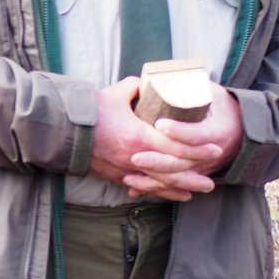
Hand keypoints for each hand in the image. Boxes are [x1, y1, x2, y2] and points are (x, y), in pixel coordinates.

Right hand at [90, 77, 225, 201]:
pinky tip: (175, 195)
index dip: (198, 149)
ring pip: (160, 184)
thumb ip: (137, 87)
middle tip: (213, 179)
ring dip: (182, 188)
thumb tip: (149, 83)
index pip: (176, 146)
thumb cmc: (90, 113)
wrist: (63, 132)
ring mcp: (126, 169)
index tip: (215, 149)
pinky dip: (161, 193)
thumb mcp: (116, 93)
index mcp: (139, 136)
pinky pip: (144, 188)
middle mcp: (136, 157)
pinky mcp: (117, 176)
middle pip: (173, 171)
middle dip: (195, 176)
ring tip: (200, 190)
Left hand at [133, 85, 243, 198]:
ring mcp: (203, 167)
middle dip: (158, 161)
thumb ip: (191, 84)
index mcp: (217, 130)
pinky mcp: (194, 175)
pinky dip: (153, 188)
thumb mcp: (212, 93)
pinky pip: (173, 186)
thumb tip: (166, 73)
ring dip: (152, 179)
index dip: (179, 131)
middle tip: (135, 155)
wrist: (242, 129)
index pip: (197, 135)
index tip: (159, 125)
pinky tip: (133, 188)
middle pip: (183, 162)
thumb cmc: (221, 106)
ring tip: (128, 174)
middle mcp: (212, 153)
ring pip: (177, 178)